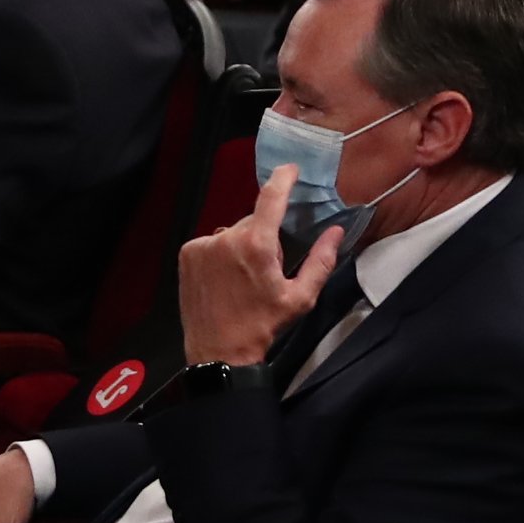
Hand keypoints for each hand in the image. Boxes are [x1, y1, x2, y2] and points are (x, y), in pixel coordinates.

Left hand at [179, 168, 338, 366]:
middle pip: (252, 222)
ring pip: (231, 234)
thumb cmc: (263, 326)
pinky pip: (211, 244)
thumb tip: (336, 232)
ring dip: (241, 246)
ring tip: (243, 280)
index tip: (290, 168)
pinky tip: (224, 280)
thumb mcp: (300, 298)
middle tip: (267, 269)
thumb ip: (321, 261)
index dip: (283, 178)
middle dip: (263, 237)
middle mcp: (226, 238)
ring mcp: (202, 246)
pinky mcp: (187, 255)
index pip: (271, 197)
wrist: (219, 353)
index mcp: (256, 245)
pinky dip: (220, 255)